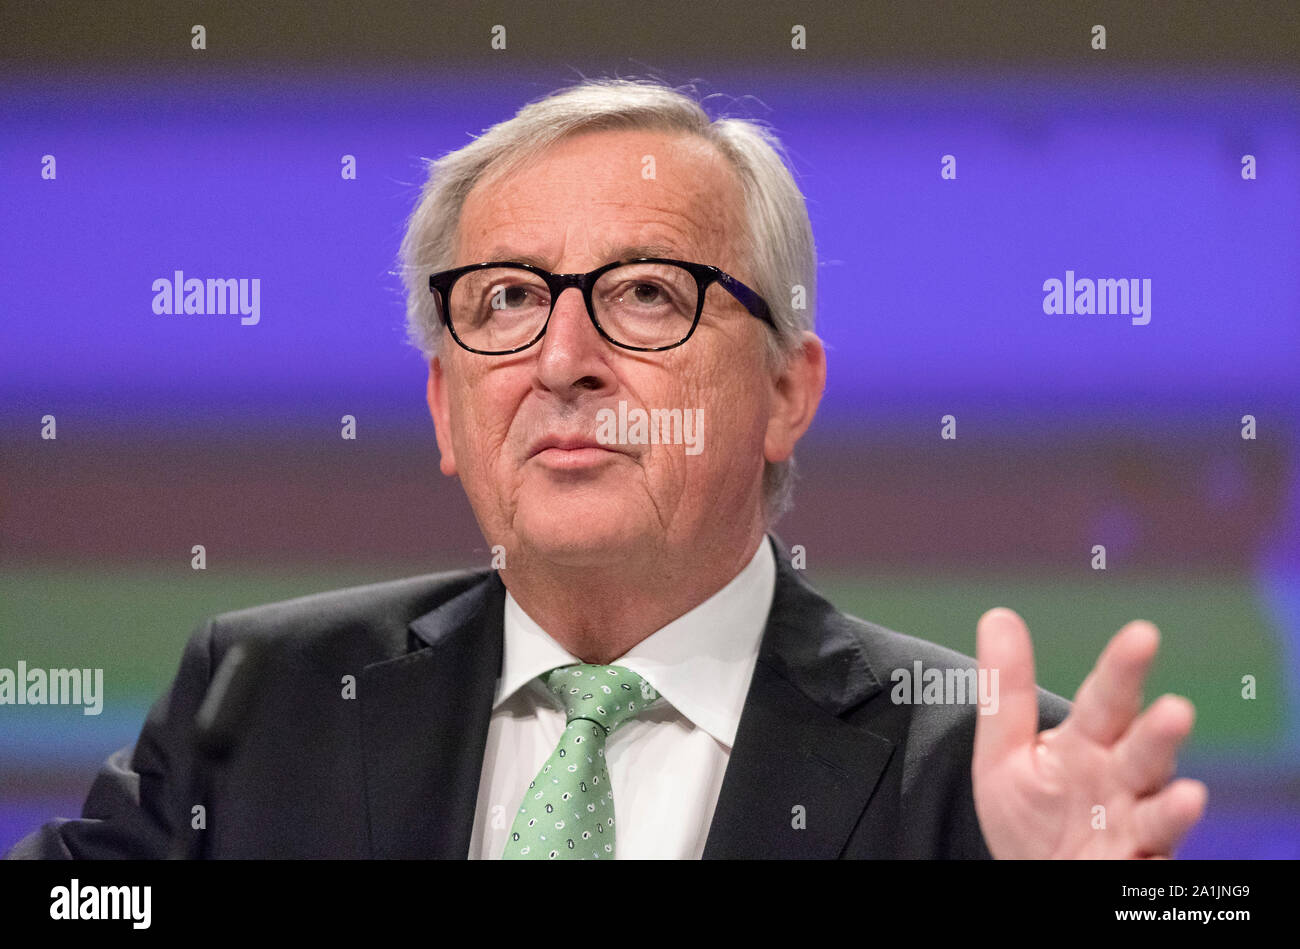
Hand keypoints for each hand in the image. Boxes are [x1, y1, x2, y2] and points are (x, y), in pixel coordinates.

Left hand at [971, 608, 1207, 857]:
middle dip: (1160, 733)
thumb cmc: (1029, 812)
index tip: (1142, 635)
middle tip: (1177, 710)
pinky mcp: (1136, 863)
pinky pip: (1154, 858)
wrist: (1036, 875)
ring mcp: (1134, 824)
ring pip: (1159, 808)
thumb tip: (998, 616)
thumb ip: (1005, 690)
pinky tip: (1176, 830)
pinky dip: (1162, 848)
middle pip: (1143, 751)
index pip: (1107, 700)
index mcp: (1089, 742)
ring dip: (1174, 803)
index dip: (1123, 670)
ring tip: (1189, 795)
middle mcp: (1121, 779)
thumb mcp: (1004, 751)